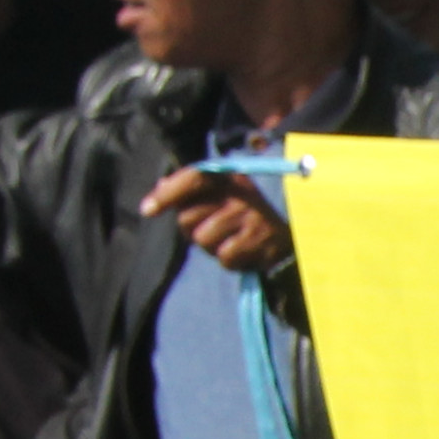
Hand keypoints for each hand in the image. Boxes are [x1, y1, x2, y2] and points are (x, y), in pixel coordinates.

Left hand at [142, 166, 288, 271]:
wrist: (291, 239)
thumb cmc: (245, 217)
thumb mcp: (222, 195)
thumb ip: (189, 190)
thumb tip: (158, 190)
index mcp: (229, 178)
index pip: (193, 178)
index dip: (166, 194)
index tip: (147, 210)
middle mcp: (239, 193)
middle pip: (187, 218)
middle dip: (192, 229)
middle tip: (213, 229)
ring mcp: (250, 217)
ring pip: (202, 240)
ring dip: (211, 247)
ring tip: (230, 241)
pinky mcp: (257, 241)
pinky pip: (223, 257)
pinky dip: (230, 260)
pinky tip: (243, 252)